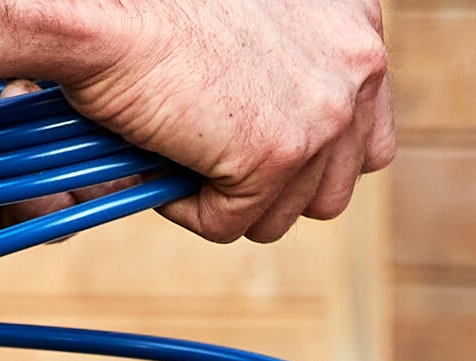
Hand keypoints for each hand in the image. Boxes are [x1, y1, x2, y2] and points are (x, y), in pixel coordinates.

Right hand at [39, 0, 382, 235]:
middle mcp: (358, 67)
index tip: (264, 150)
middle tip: (212, 154)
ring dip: (227, 197)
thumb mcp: (257, 24)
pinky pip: (229, 223)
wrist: (108, 6)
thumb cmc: (159, 5)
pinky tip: (159, 153)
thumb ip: (294, 70)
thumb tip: (293, 143)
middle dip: (270, 188)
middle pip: (333, 188)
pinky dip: (185, 205)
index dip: (311, 158)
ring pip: (282, 214)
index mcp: (357, 27)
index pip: (366, 134)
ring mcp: (324, 116)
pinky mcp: (277, 156)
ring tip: (180, 146)